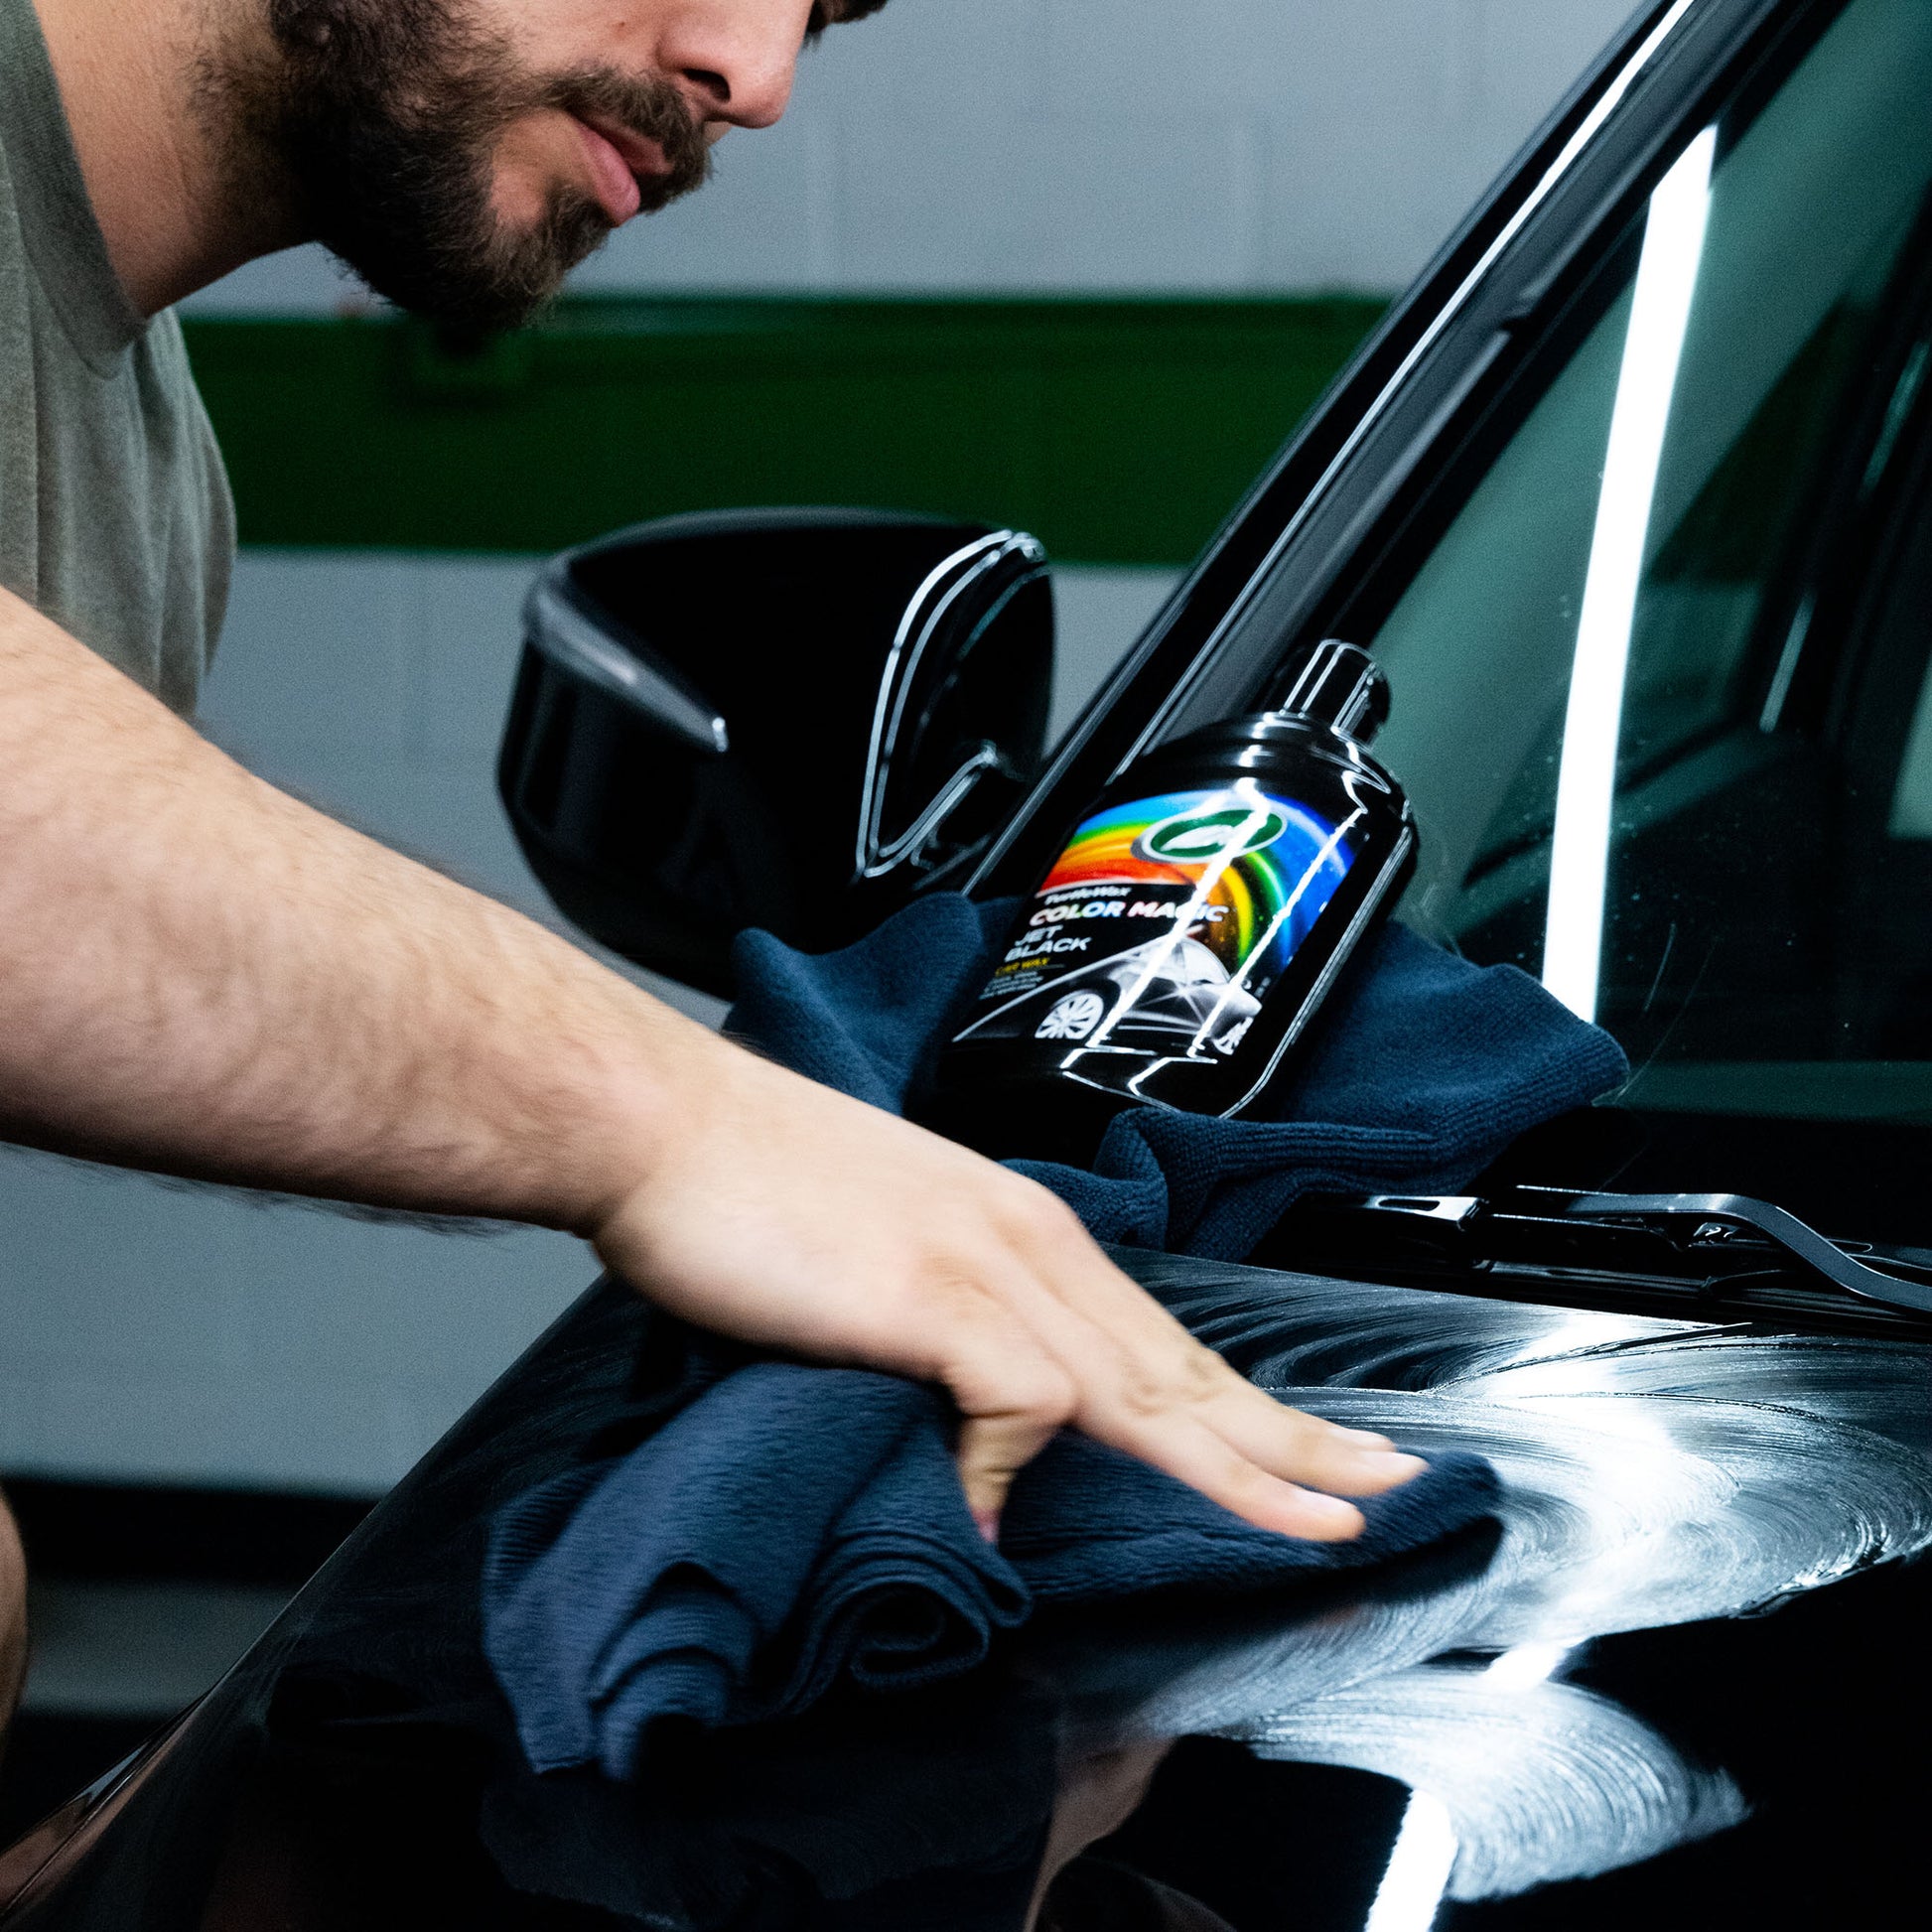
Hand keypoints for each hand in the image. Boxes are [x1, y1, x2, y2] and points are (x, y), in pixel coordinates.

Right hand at [590, 1039, 1424, 1538]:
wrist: (662, 1117)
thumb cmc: (752, 1175)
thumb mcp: (880, 1246)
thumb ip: (942, 1325)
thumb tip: (974, 1419)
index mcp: (1021, 1227)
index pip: (1162, 1334)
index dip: (1248, 1401)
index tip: (1317, 1447)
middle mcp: (1027, 1242)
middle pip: (1184, 1364)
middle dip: (1293, 1435)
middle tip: (1390, 1487)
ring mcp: (984, 1269)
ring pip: (1145, 1387)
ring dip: (1239, 1464)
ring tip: (1319, 1527)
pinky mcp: (930, 1299)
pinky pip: (1019, 1402)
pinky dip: (1014, 1471)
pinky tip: (997, 1525)